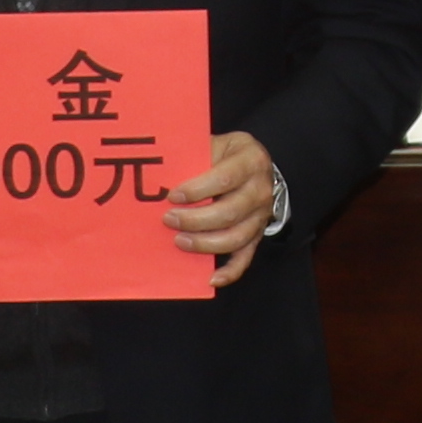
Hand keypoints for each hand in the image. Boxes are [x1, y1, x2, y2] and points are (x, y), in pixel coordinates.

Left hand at [168, 132, 283, 288]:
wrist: (256, 165)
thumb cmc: (226, 155)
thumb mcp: (215, 144)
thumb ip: (194, 158)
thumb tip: (160, 179)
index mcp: (251, 160)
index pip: (225, 178)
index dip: (197, 190)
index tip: (173, 196)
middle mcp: (261, 189)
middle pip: (230, 212)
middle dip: (195, 220)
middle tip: (169, 220)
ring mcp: (261, 215)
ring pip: (236, 238)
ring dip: (205, 244)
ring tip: (179, 241)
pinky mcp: (257, 235)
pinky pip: (245, 257)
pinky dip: (230, 271)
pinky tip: (211, 279)